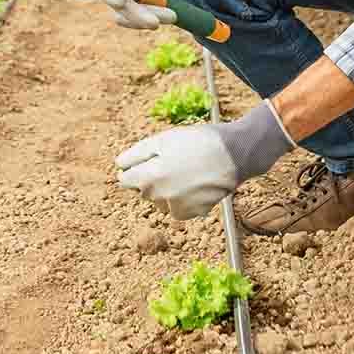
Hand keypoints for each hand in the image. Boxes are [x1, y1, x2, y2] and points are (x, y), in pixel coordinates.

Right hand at [94, 0, 173, 29]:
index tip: (120, 2)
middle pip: (116, 5)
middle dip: (138, 14)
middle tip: (161, 20)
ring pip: (125, 18)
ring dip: (148, 19)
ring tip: (172, 14)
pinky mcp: (127, 10)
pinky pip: (133, 22)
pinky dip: (149, 20)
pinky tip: (165, 14)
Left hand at [114, 101, 294, 219]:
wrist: (234, 154)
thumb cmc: (197, 142)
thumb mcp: (162, 140)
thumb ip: (136, 154)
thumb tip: (119, 166)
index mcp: (149, 178)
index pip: (124, 179)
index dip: (132, 167)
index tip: (144, 160)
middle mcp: (160, 197)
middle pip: (144, 190)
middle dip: (151, 178)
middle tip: (172, 161)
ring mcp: (178, 207)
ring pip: (161, 201)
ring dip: (166, 190)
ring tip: (186, 171)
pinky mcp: (194, 213)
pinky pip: (178, 209)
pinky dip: (182, 199)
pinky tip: (195, 183)